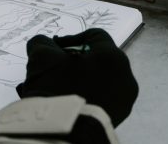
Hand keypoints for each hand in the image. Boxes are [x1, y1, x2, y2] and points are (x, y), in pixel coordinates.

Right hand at [16, 28, 137, 126]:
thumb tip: (46, 45)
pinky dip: (85, 95)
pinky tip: (65, 99)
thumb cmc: (57, 87)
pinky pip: (101, 98)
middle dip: (74, 60)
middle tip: (55, 66)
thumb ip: (43, 42)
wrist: (64, 132)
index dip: (72, 37)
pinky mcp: (118, 119)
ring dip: (79, 78)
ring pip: (100, 80)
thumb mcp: (41, 55)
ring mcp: (124, 101)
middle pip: (98, 59)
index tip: (55, 47)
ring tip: (56, 85)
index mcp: (113, 57)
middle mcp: (126, 78)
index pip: (95, 36)